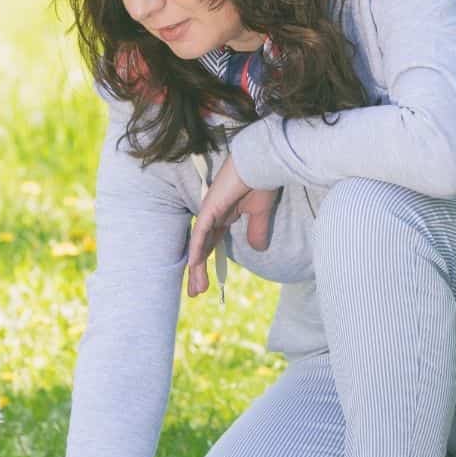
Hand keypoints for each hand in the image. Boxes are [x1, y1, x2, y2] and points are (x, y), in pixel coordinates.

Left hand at [186, 156, 278, 295]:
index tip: (205, 284)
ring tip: (195, 289)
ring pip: (198, 245)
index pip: (210, 245)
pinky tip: (194, 264)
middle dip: (197, 272)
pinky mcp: (209, 208)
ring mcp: (208, 212)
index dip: (206, 263)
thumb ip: (257, 231)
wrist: (262, 164)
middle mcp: (212, 216)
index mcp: (223, 217)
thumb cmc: (261, 182)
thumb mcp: (260, 213)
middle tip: (195, 293)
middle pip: (201, 249)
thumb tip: (258, 249)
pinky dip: (196, 249)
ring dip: (195, 267)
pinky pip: (200, 232)